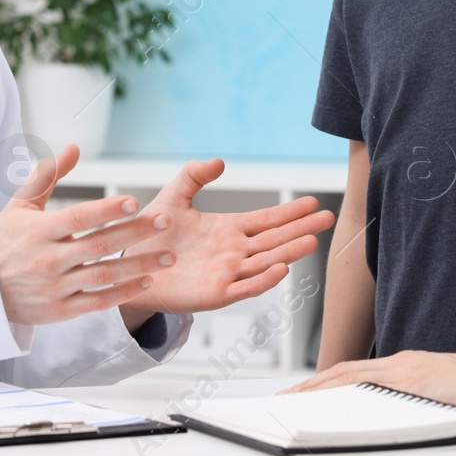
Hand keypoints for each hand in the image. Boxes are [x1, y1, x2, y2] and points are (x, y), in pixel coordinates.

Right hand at [0, 143, 176, 325]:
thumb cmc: (4, 241)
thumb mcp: (20, 205)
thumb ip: (48, 175)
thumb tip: (74, 148)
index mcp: (39, 231)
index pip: (78, 218)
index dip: (106, 209)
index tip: (133, 200)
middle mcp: (48, 259)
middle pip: (99, 244)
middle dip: (135, 232)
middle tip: (165, 220)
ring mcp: (55, 287)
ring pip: (104, 274)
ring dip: (140, 265)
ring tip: (169, 255)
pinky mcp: (60, 310)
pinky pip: (98, 301)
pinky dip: (124, 292)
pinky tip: (148, 280)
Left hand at [116, 158, 334, 318]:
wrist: (128, 269)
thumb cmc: (150, 237)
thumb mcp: (173, 198)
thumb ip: (194, 176)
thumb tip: (220, 161)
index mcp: (228, 230)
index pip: (266, 220)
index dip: (289, 212)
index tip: (313, 202)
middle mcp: (233, 252)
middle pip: (275, 239)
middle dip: (301, 228)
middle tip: (328, 217)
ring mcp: (227, 274)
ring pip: (266, 261)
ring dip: (289, 252)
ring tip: (312, 240)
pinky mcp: (215, 293)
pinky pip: (245, 287)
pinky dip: (264, 279)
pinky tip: (282, 269)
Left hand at [280, 350, 455, 416]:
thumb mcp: (442, 397)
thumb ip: (419, 401)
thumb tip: (404, 417)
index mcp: (406, 368)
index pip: (356, 373)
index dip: (328, 381)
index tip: (306, 392)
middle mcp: (399, 364)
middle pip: (344, 372)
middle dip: (312, 384)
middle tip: (285, 397)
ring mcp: (403, 369)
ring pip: (348, 375)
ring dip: (317, 387)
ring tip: (292, 400)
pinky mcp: (410, 378)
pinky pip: (366, 382)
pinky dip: (340, 388)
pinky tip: (324, 397)